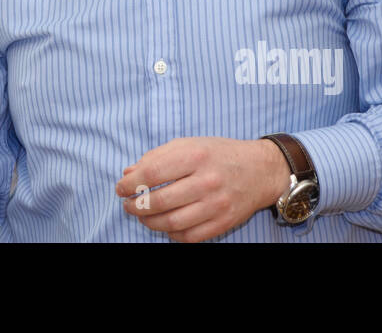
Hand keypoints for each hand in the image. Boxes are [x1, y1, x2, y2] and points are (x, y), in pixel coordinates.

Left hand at [115, 136, 291, 242]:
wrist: (260, 170)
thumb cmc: (218, 154)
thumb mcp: (188, 144)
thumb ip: (156, 157)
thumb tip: (128, 174)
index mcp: (195, 156)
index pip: (152, 173)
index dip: (130, 184)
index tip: (121, 188)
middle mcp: (206, 181)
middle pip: (159, 201)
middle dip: (136, 206)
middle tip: (129, 205)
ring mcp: (216, 205)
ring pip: (171, 223)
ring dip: (149, 222)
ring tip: (143, 216)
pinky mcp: (223, 223)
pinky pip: (189, 237)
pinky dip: (171, 234)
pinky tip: (166, 225)